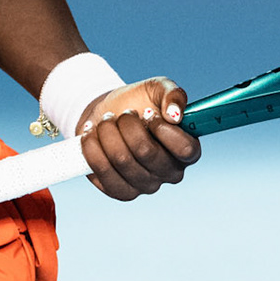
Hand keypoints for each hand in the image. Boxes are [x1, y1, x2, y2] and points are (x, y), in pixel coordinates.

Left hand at [77, 78, 199, 200]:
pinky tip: (92, 135)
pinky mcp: (120, 191)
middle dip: (127, 124)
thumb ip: (174, 95)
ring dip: (108, 132)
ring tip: (107, 121)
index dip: (162, 129)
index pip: (185, 149)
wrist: (107, 114)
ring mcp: (145, 186)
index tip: (147, 112)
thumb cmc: (138, 102)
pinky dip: (92, 148)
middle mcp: (170, 173)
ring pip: (121, 160)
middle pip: (146, 152)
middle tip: (124, 113)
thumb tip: (175, 115)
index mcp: (187, 151)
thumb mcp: (158, 88)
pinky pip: (102, 172)